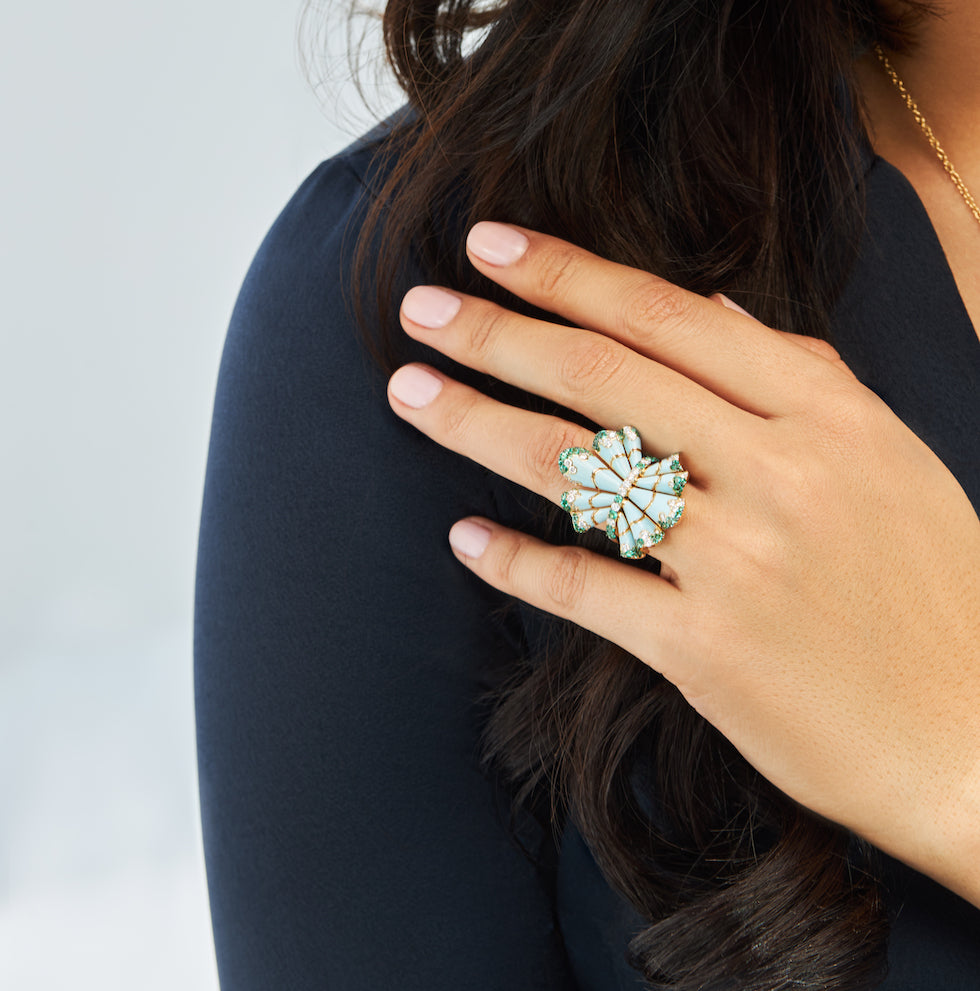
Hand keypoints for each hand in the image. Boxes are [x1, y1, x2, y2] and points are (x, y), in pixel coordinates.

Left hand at [386, 222, 979, 904]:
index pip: (668, 316)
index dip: (568, 274)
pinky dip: (519, 562)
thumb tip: (707, 306)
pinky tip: (465, 538)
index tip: (491, 246)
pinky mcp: (707, 649)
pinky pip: (590, 590)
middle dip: (498, 335)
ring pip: (581, 471)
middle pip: (605, 377)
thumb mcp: (886, 458)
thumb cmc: (932, 592)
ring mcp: (740, 561)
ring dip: (480, 425)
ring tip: (412, 394)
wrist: (974, 737)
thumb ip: (796, 375)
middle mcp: (779, 471)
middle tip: (420, 311)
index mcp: (826, 412)